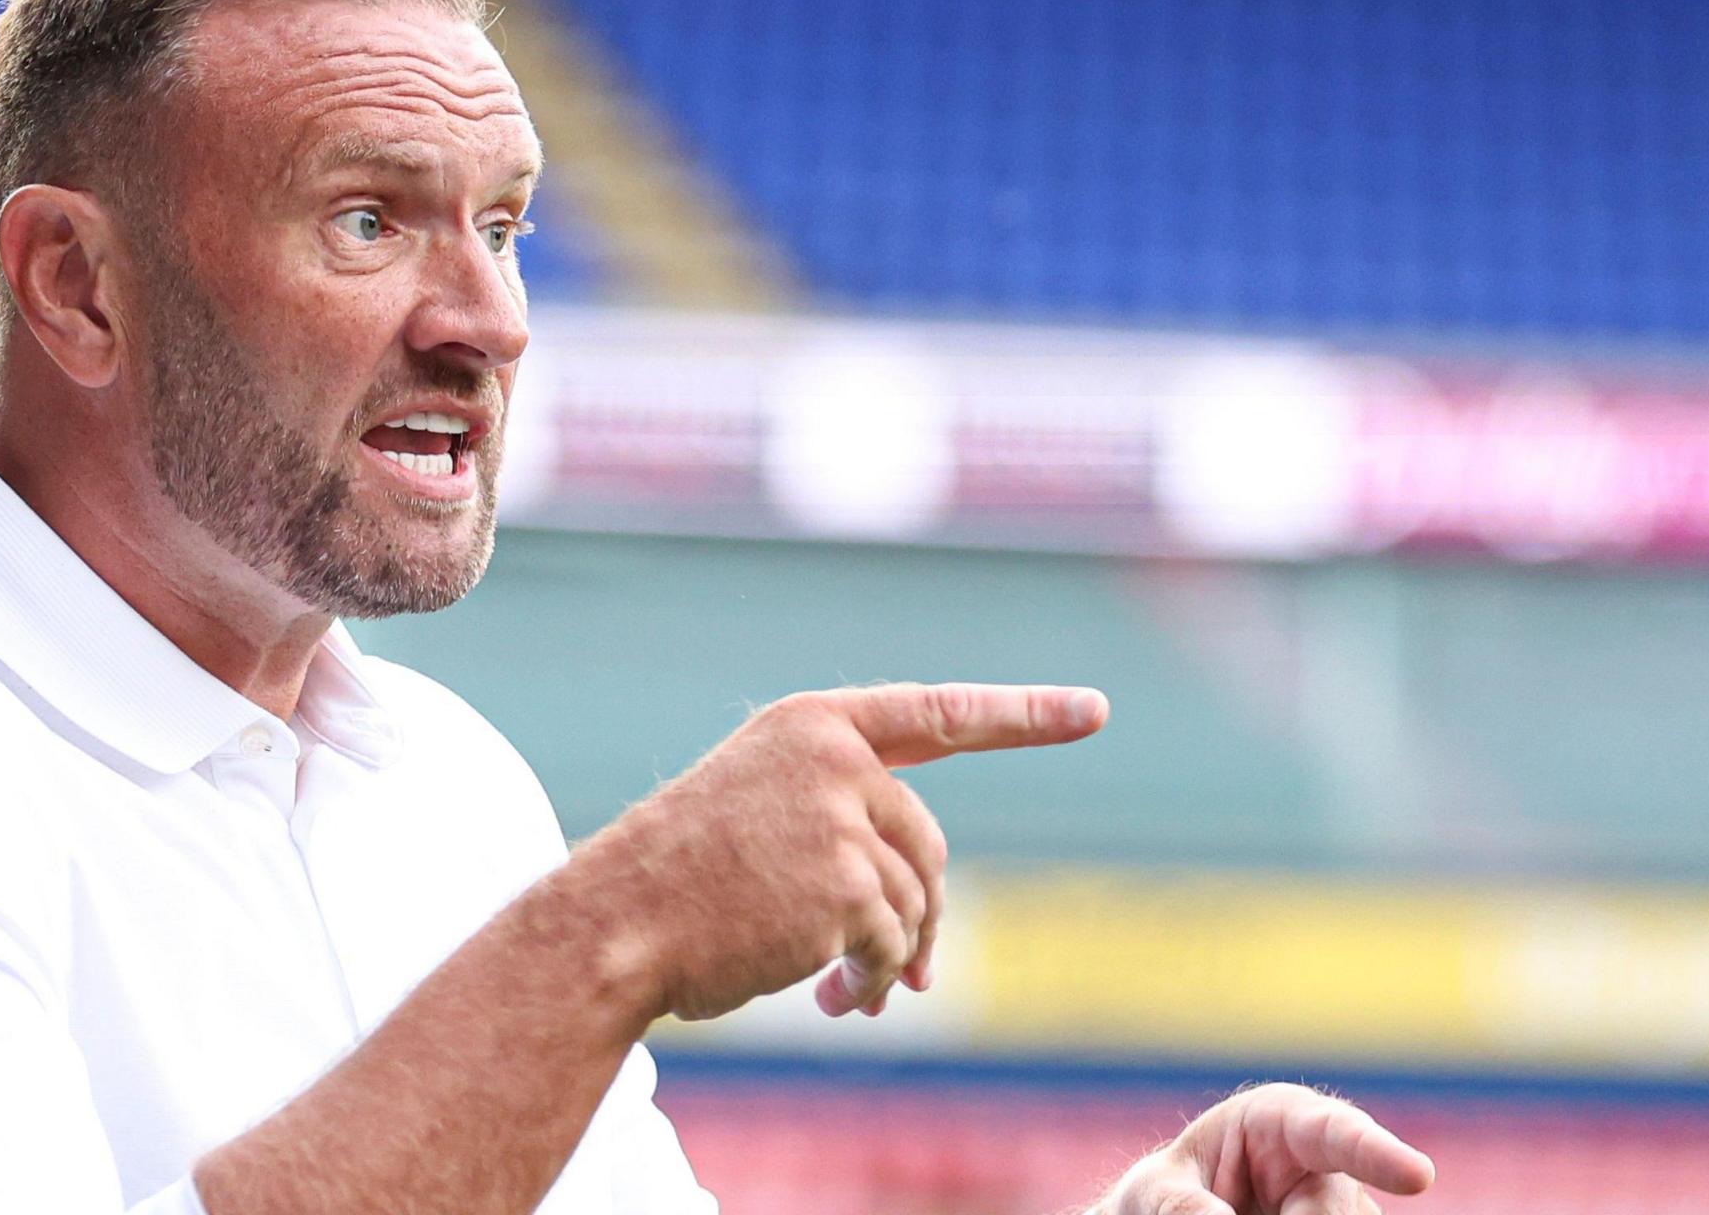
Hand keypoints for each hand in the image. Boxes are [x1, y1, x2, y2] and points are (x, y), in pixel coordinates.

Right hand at [574, 682, 1105, 1022]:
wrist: (615, 924)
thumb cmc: (678, 881)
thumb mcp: (760, 815)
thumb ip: (841, 827)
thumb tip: (921, 931)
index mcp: (813, 725)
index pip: (938, 712)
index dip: (1024, 713)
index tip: (1093, 708)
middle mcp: (836, 757)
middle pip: (927, 841)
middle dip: (919, 913)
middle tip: (903, 975)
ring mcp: (843, 816)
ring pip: (915, 899)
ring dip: (891, 958)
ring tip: (849, 992)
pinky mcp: (847, 884)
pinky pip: (893, 943)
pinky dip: (873, 982)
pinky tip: (835, 1000)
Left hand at [1094, 1084, 1434, 1214]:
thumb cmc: (1169, 1189)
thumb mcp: (1156, 1189)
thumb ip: (1179, 1204)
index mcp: (1284, 1122)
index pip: (1337, 1132)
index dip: (1377, 1153)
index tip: (1418, 1176)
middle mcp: (1328, 1168)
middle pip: (1340, 1213)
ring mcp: (1344, 1211)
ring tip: (1250, 1210)